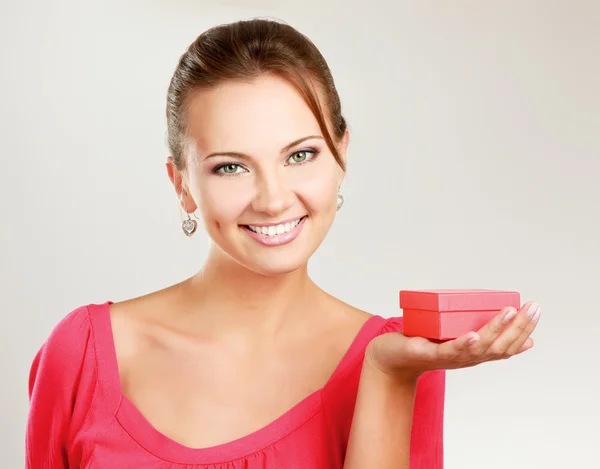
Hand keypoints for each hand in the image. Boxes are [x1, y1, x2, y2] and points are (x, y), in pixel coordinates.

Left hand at [366, 301, 540, 379]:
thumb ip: (481, 333)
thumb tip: (519, 335)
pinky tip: (473, 334)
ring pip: (480, 347)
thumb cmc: (424, 345)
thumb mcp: (457, 337)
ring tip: (510, 311)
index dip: (524, 329)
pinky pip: (450, 350)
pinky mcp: (430, 354)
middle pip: (500, 347)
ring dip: (497, 329)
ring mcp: (450, 358)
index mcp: (475, 353)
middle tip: (533, 306)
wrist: (391, 358)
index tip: (537, 310)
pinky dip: (464, 344)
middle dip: (519, 326)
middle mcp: (467, 358)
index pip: (507, 344)